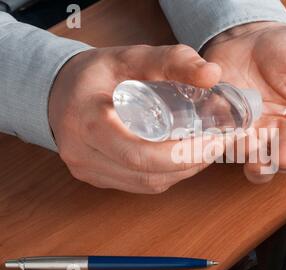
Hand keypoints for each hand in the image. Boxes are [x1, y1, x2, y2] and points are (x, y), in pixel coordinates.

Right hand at [49, 45, 222, 193]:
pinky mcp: (95, 177)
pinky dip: (165, 175)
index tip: (214, 139)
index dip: (183, 154)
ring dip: (181, 172)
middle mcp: (84, 153)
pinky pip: (137, 184)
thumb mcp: (131, 57)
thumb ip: (172, 60)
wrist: (58, 90)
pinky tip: (181, 160)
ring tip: (204, 151)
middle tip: (216, 145)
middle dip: (190, 163)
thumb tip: (213, 74)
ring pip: (145, 184)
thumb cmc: (96, 73)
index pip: (140, 153)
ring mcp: (88, 169)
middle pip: (146, 174)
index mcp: (89, 121)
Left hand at [203, 22, 285, 182]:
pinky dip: (229, 147)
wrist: (253, 37)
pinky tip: (230, 138)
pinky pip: (230, 147)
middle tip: (283, 154)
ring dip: (258, 165)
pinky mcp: (232, 130)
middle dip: (285, 162)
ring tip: (254, 155)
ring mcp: (258, 135)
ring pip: (259, 164)